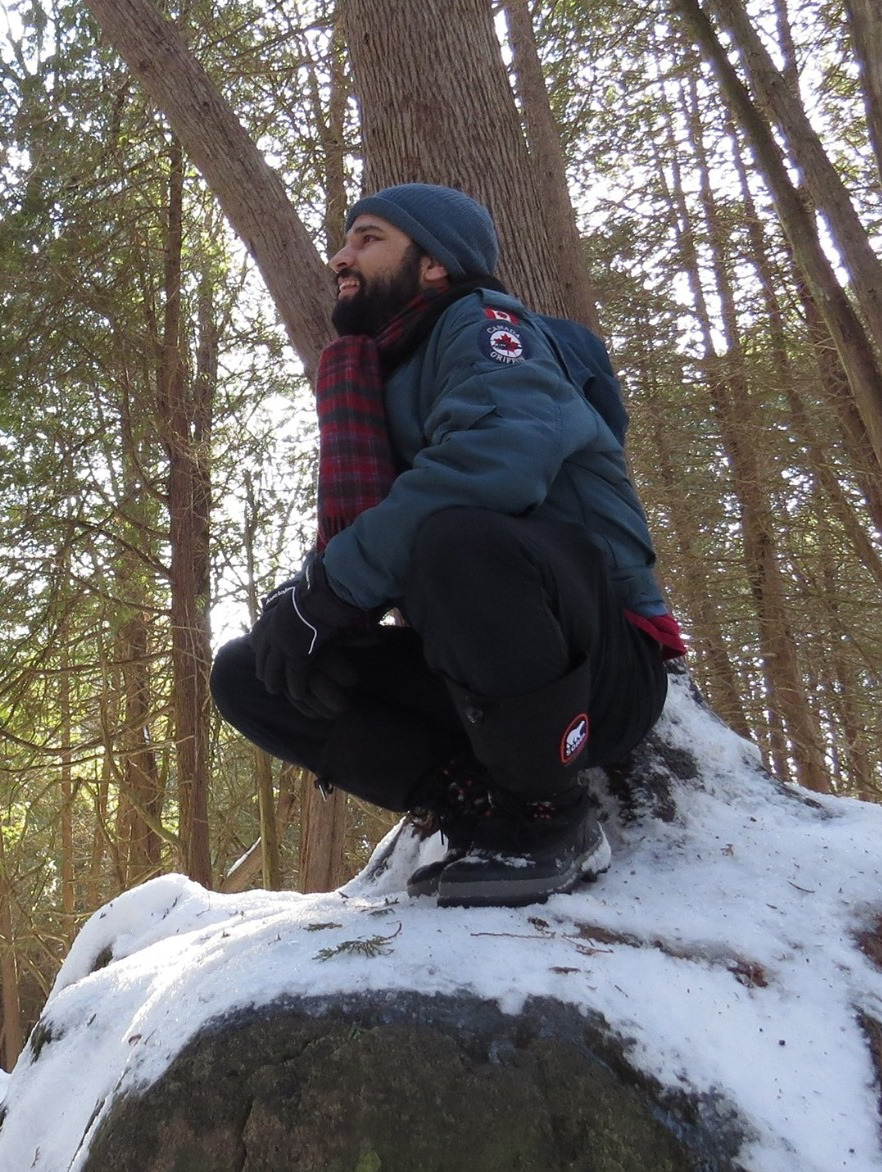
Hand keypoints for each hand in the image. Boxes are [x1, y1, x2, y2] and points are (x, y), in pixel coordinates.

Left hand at [251, 553, 376, 717]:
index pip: (260, 638)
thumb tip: (290, 599)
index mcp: (272, 618)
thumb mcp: (295, 595)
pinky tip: (298, 695)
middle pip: (263, 658)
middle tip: (265, 679)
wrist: (321, 596)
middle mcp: (273, 635)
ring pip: (275, 672)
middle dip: (264, 670)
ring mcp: (283, 647)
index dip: (260, 649)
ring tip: (277, 691)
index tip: (259, 655)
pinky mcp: (297, 657)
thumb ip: (290, 602)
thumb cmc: (315, 592)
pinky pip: (294, 678)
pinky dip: (296, 687)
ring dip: (276, 683)